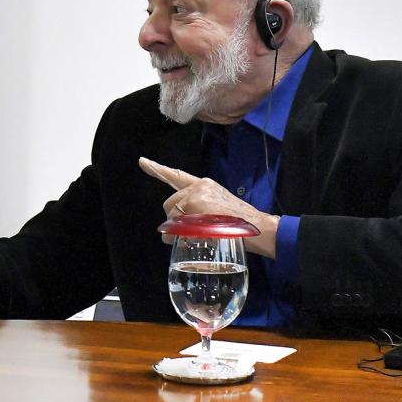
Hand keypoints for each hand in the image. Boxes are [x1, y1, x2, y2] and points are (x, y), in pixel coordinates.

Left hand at [139, 157, 279, 256]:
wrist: (260, 228)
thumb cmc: (243, 225)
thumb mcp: (221, 209)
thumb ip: (202, 209)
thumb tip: (184, 223)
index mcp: (205, 185)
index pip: (177, 176)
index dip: (157, 169)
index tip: (141, 162)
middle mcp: (199, 186)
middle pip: (170, 203)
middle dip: (173, 220)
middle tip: (188, 233)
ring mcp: (196, 195)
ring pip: (171, 215)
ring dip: (175, 231)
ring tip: (195, 238)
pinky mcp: (195, 206)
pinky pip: (174, 226)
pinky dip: (177, 237)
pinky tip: (191, 240)